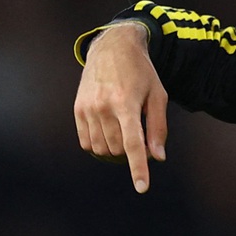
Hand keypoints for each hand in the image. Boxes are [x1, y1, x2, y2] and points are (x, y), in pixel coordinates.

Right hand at [73, 22, 168, 192]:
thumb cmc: (141, 73)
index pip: (133, 144)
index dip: (138, 168)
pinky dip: (99, 143)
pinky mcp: (77, 109)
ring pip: (101, 149)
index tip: (142, 187)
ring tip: (123, 124)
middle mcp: (103, 107)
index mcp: (126, 104)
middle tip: (137, 127)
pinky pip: (87, 142)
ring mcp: (87, 108)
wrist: (112, 48)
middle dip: (129, 149)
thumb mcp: (158, 96)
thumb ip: (158, 128)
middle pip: (117, 149)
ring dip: (114, 147)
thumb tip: (158, 157)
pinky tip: (108, 128)